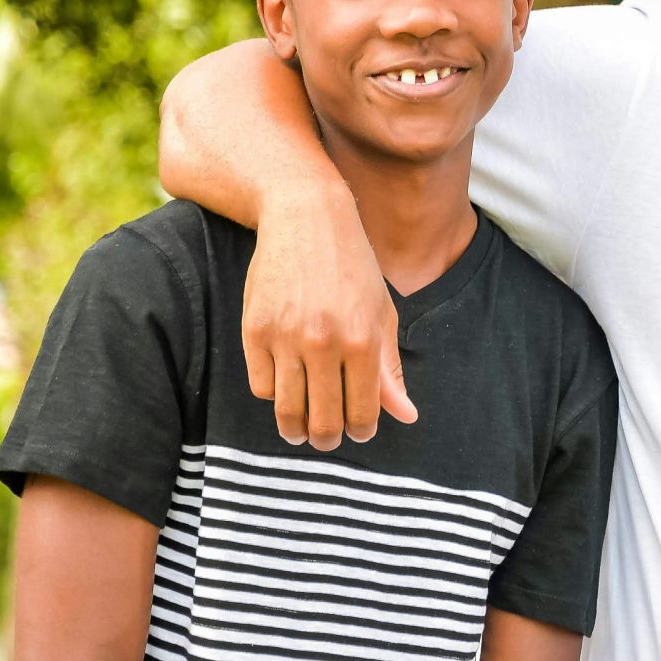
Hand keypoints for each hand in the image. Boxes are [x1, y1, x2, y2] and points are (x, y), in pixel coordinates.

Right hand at [243, 184, 417, 447]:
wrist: (306, 221)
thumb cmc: (353, 269)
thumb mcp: (382, 314)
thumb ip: (390, 370)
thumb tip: (407, 417)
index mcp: (364, 340)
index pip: (363, 412)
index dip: (361, 431)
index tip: (358, 432)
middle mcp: (324, 342)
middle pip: (322, 421)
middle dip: (326, 439)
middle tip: (327, 439)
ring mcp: (285, 337)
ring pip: (287, 410)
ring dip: (295, 429)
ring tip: (301, 430)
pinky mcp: (254, 330)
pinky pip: (260, 386)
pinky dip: (273, 394)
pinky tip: (285, 389)